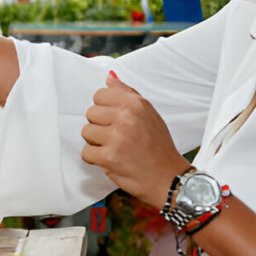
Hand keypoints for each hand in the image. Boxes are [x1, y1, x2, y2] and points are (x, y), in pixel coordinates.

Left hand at [80, 73, 190, 207]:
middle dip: (100, 126)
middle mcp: (126, 117)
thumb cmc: (158, 146)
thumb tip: (108, 77)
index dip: (104, 109)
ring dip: (96, 142)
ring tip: (115, 148)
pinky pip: (86, 152)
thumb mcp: (149, 114)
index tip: (114, 119)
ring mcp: (117, 137)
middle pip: (90, 113)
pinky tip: (111, 159)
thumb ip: (127, 94)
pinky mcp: (109, 157)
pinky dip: (95, 158)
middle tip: (117, 137)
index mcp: (135, 104)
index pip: (99, 95)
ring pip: (86, 132)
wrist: (169, 178)